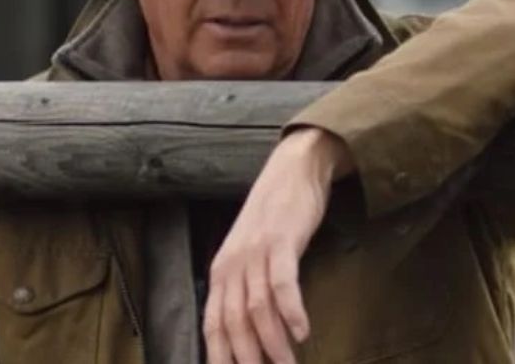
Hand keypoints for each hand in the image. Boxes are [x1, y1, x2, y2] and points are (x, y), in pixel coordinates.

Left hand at [203, 126, 353, 363]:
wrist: (293, 169)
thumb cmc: (276, 215)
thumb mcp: (251, 252)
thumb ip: (247, 285)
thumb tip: (253, 328)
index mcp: (222, 271)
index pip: (213, 325)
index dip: (221, 356)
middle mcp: (233, 264)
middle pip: (234, 323)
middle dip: (249, 358)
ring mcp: (256, 252)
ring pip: (257, 308)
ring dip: (273, 343)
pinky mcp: (282, 240)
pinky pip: (283, 283)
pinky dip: (291, 310)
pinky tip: (301, 331)